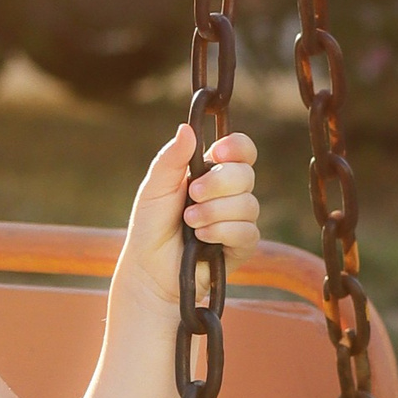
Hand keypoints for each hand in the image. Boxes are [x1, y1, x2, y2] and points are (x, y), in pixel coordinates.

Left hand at [116, 125, 260, 311]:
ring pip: (248, 204)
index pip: (241, 151)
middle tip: (193, 195)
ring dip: (215, 212)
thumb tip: (186, 128)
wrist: (149, 269)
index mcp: (212, 172)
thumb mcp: (154, 188)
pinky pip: (248, 232)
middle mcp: (229, 193)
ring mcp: (238, 219)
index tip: (218, 152)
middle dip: (219, 183)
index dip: (237, 147)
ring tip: (190, 222)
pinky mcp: (242, 245)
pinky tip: (202, 239)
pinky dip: (222, 232)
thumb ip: (171, 159)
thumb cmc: (150, 226)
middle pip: (246, 174)